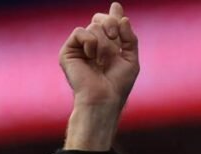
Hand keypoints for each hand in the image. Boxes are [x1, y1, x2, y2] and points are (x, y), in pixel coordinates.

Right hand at [61, 2, 138, 150]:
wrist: (104, 98)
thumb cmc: (118, 84)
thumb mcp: (131, 59)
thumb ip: (129, 38)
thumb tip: (122, 16)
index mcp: (108, 48)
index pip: (109, 26)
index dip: (114, 15)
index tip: (116, 6)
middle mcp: (93, 46)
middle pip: (100, 19)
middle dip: (111, 24)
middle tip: (115, 37)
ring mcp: (80, 48)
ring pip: (93, 26)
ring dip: (104, 43)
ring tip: (103, 61)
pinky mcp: (68, 51)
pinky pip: (80, 32)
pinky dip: (90, 43)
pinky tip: (92, 57)